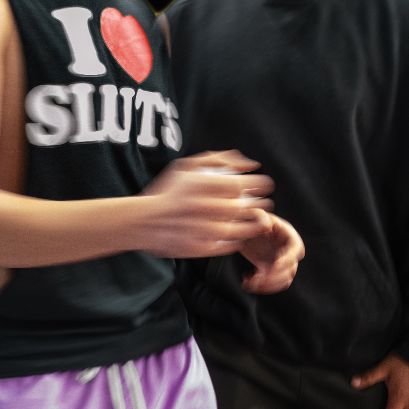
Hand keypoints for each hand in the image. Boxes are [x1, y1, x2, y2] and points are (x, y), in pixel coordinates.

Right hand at [141, 151, 274, 258]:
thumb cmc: (167, 192)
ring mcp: (206, 230)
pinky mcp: (204, 248)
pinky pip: (231, 244)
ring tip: (256, 218)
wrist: (145, 222)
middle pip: (249, 206)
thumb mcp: (187, 167)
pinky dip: (239, 238)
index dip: (261, 184)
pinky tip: (238, 231)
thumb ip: (219, 160)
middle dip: (261, 204)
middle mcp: (208, 207)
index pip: (246, 184)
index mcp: (205, 185)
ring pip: (244, 228)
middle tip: (263, 202)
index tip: (263, 185)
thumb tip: (250, 164)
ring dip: (255, 223)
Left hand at [239, 211, 303, 293]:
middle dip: (274, 277)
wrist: (239, 229)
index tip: (274, 265)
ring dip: (268, 286)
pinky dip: (260, 287)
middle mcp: (288, 251)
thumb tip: (267, 225)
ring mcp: (280, 263)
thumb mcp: (253, 214)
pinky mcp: (270, 271)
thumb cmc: (248, 218)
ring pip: (283, 281)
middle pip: (290, 270)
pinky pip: (272, 285)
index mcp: (289, 236)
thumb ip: (259, 216)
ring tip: (250, 283)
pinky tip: (245, 281)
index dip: (287, 259)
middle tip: (257, 280)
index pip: (295, 250)